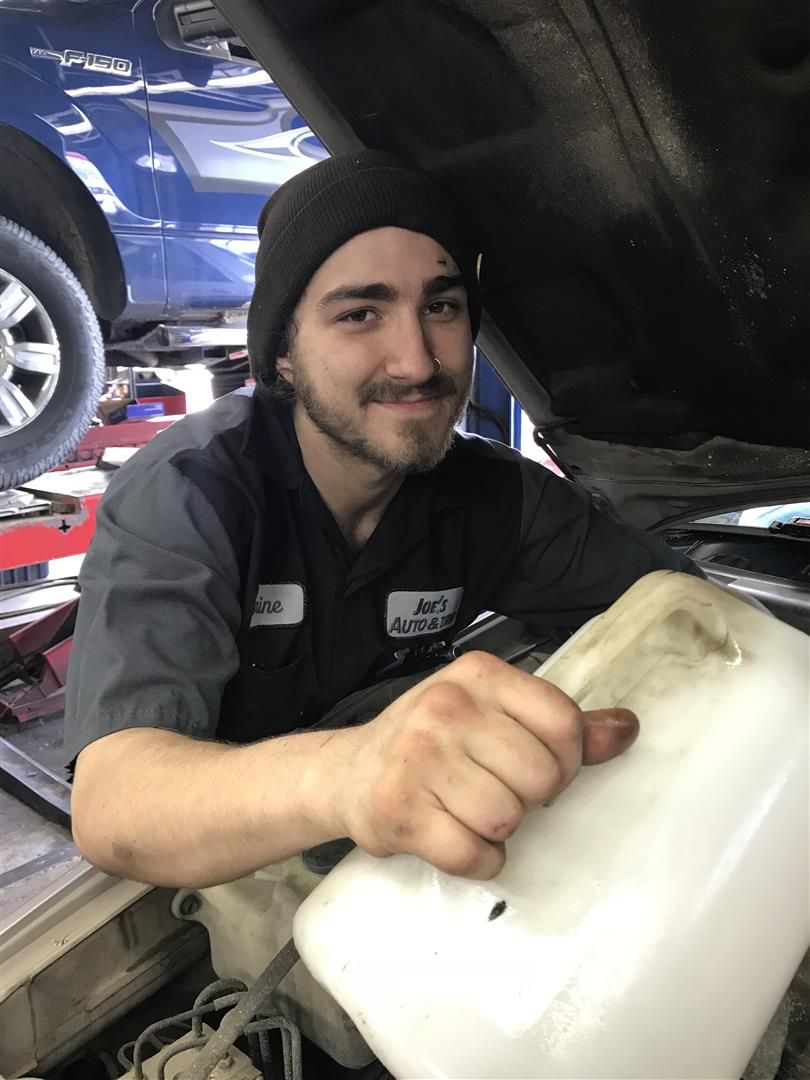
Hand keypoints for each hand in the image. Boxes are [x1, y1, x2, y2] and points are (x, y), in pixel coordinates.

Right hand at [332, 651, 637, 879]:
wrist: (346, 772)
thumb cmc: (429, 742)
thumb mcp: (491, 713)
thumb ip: (557, 723)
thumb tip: (627, 728)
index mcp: (479, 676)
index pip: (564, 724)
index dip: (567, 761)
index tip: (541, 769)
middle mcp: (446, 707)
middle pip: (541, 777)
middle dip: (528, 799)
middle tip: (495, 790)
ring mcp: (418, 758)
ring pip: (507, 820)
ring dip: (498, 831)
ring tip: (468, 811)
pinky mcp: (399, 810)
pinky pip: (473, 856)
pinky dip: (475, 860)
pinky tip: (453, 836)